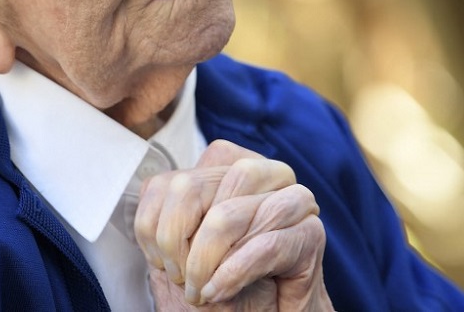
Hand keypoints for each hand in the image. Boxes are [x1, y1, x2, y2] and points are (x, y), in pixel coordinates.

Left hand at [134, 140, 332, 309]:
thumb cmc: (230, 293)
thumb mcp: (186, 257)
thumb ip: (170, 223)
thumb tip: (152, 190)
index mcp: (226, 170)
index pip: (170, 180)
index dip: (155, 226)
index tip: (164, 265)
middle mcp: (260, 174)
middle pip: (191, 188)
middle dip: (175, 244)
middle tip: (183, 283)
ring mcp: (289, 199)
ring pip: (226, 214)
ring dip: (204, 261)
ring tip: (202, 291)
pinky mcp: (311, 233)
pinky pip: (263, 244)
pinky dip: (233, 272)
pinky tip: (220, 291)